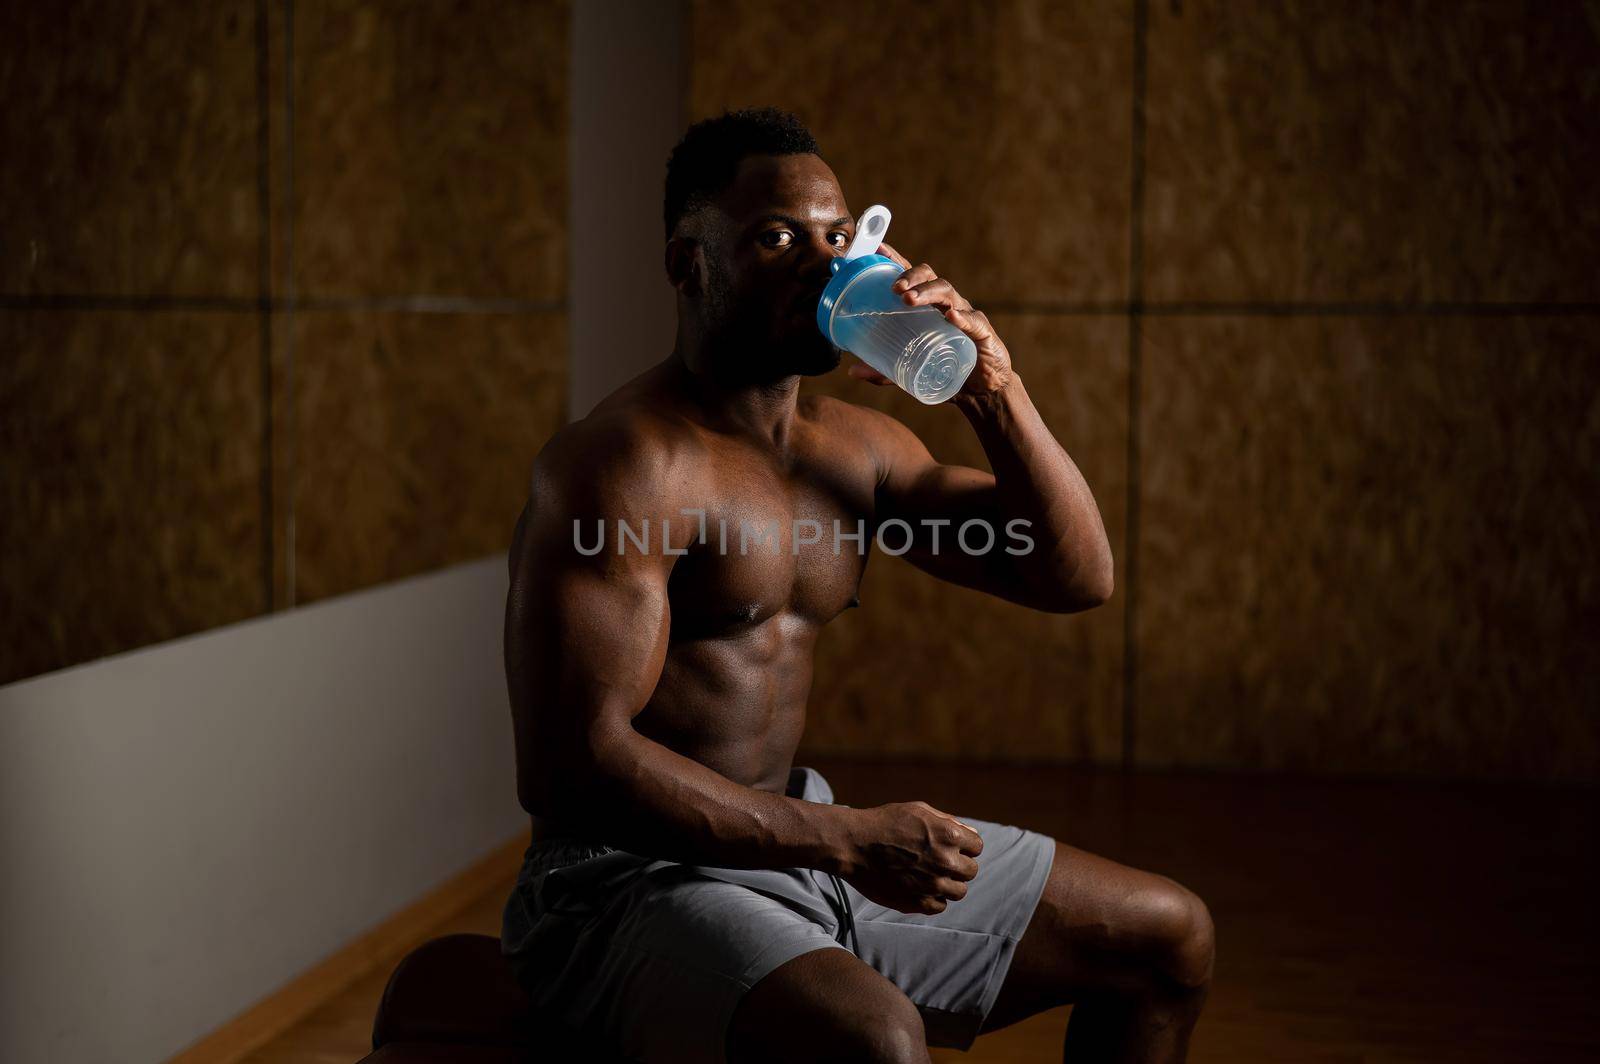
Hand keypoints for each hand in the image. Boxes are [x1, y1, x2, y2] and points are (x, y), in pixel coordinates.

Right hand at [837, 800, 983, 915]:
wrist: (853, 844)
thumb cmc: (885, 823)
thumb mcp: (918, 810)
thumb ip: (948, 822)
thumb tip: (970, 834)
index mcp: (949, 835)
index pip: (977, 847)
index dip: (965, 846)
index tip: (951, 847)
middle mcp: (945, 861)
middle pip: (971, 871)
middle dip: (958, 865)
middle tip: (938, 861)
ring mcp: (932, 884)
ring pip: (959, 891)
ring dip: (948, 883)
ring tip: (929, 874)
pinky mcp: (918, 902)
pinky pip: (940, 906)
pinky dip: (933, 898)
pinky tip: (919, 886)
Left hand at [844, 239, 1013, 398]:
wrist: (981, 392)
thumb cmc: (945, 370)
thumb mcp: (909, 371)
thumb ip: (883, 370)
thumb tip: (853, 371)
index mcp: (929, 308)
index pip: (912, 278)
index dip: (896, 260)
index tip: (877, 249)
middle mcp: (947, 306)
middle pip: (930, 278)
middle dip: (911, 277)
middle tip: (894, 288)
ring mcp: (966, 317)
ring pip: (948, 294)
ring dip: (927, 292)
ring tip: (908, 299)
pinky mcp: (982, 334)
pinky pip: (973, 321)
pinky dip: (962, 318)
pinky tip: (950, 317)